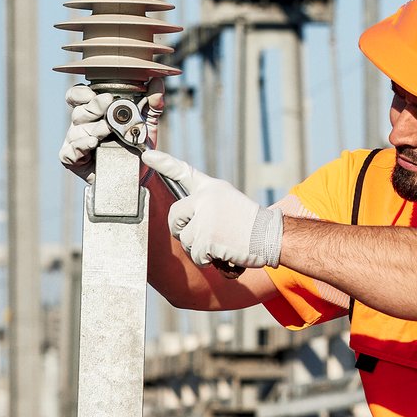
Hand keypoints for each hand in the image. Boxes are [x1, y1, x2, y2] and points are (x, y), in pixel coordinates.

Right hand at [60, 86, 164, 180]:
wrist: (140, 173)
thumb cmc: (137, 145)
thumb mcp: (147, 123)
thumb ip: (151, 103)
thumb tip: (157, 82)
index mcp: (93, 112)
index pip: (77, 96)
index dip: (81, 92)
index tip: (93, 92)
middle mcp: (82, 124)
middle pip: (79, 111)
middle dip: (94, 106)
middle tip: (108, 103)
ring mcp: (76, 142)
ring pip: (77, 130)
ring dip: (93, 128)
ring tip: (107, 129)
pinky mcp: (74, 160)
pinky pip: (71, 151)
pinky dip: (81, 146)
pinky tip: (93, 143)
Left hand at [141, 149, 282, 269]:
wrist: (270, 236)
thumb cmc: (251, 224)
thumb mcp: (229, 202)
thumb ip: (206, 207)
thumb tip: (184, 225)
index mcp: (211, 188)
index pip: (183, 172)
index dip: (164, 163)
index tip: (146, 155)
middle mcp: (204, 199)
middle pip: (174, 217)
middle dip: (181, 231)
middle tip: (200, 236)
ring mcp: (204, 218)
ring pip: (186, 240)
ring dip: (200, 249)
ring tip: (221, 244)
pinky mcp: (205, 238)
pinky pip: (196, 256)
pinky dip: (208, 261)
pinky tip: (224, 254)